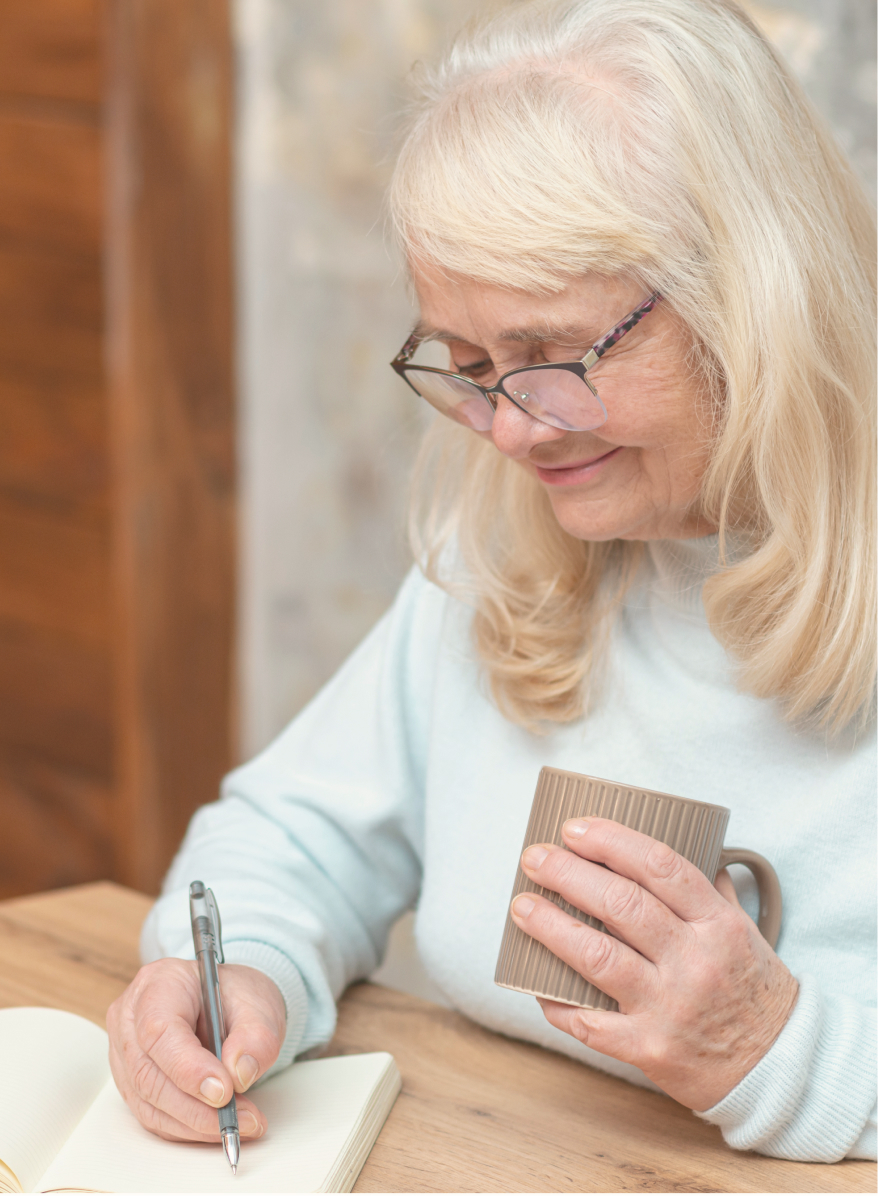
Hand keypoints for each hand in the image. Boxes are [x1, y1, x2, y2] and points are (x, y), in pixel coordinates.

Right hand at [107, 959, 285, 1140]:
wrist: (230, 1002)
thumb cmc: (237, 996)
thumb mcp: (260, 1004)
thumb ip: (256, 1037)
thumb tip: (239, 1073)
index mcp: (160, 983)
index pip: (159, 1031)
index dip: (188, 1068)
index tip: (224, 1092)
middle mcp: (131, 1016)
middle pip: (149, 1074)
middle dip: (196, 1107)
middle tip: (238, 1118)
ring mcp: (125, 1050)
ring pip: (148, 1101)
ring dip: (194, 1122)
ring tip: (238, 1124)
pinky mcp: (131, 1080)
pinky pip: (152, 1114)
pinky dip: (186, 1126)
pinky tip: (216, 1125)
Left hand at [510, 818, 797, 1110]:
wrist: (780, 1071)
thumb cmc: (755, 992)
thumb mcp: (745, 932)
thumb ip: (710, 889)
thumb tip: (685, 842)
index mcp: (718, 925)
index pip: (660, 867)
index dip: (612, 841)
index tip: (574, 828)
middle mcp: (694, 962)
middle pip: (621, 905)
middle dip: (568, 874)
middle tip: (534, 858)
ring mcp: (670, 1007)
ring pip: (598, 957)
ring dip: (551, 927)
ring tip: (522, 906)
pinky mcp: (650, 1049)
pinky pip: (591, 1023)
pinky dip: (558, 1002)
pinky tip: (534, 984)